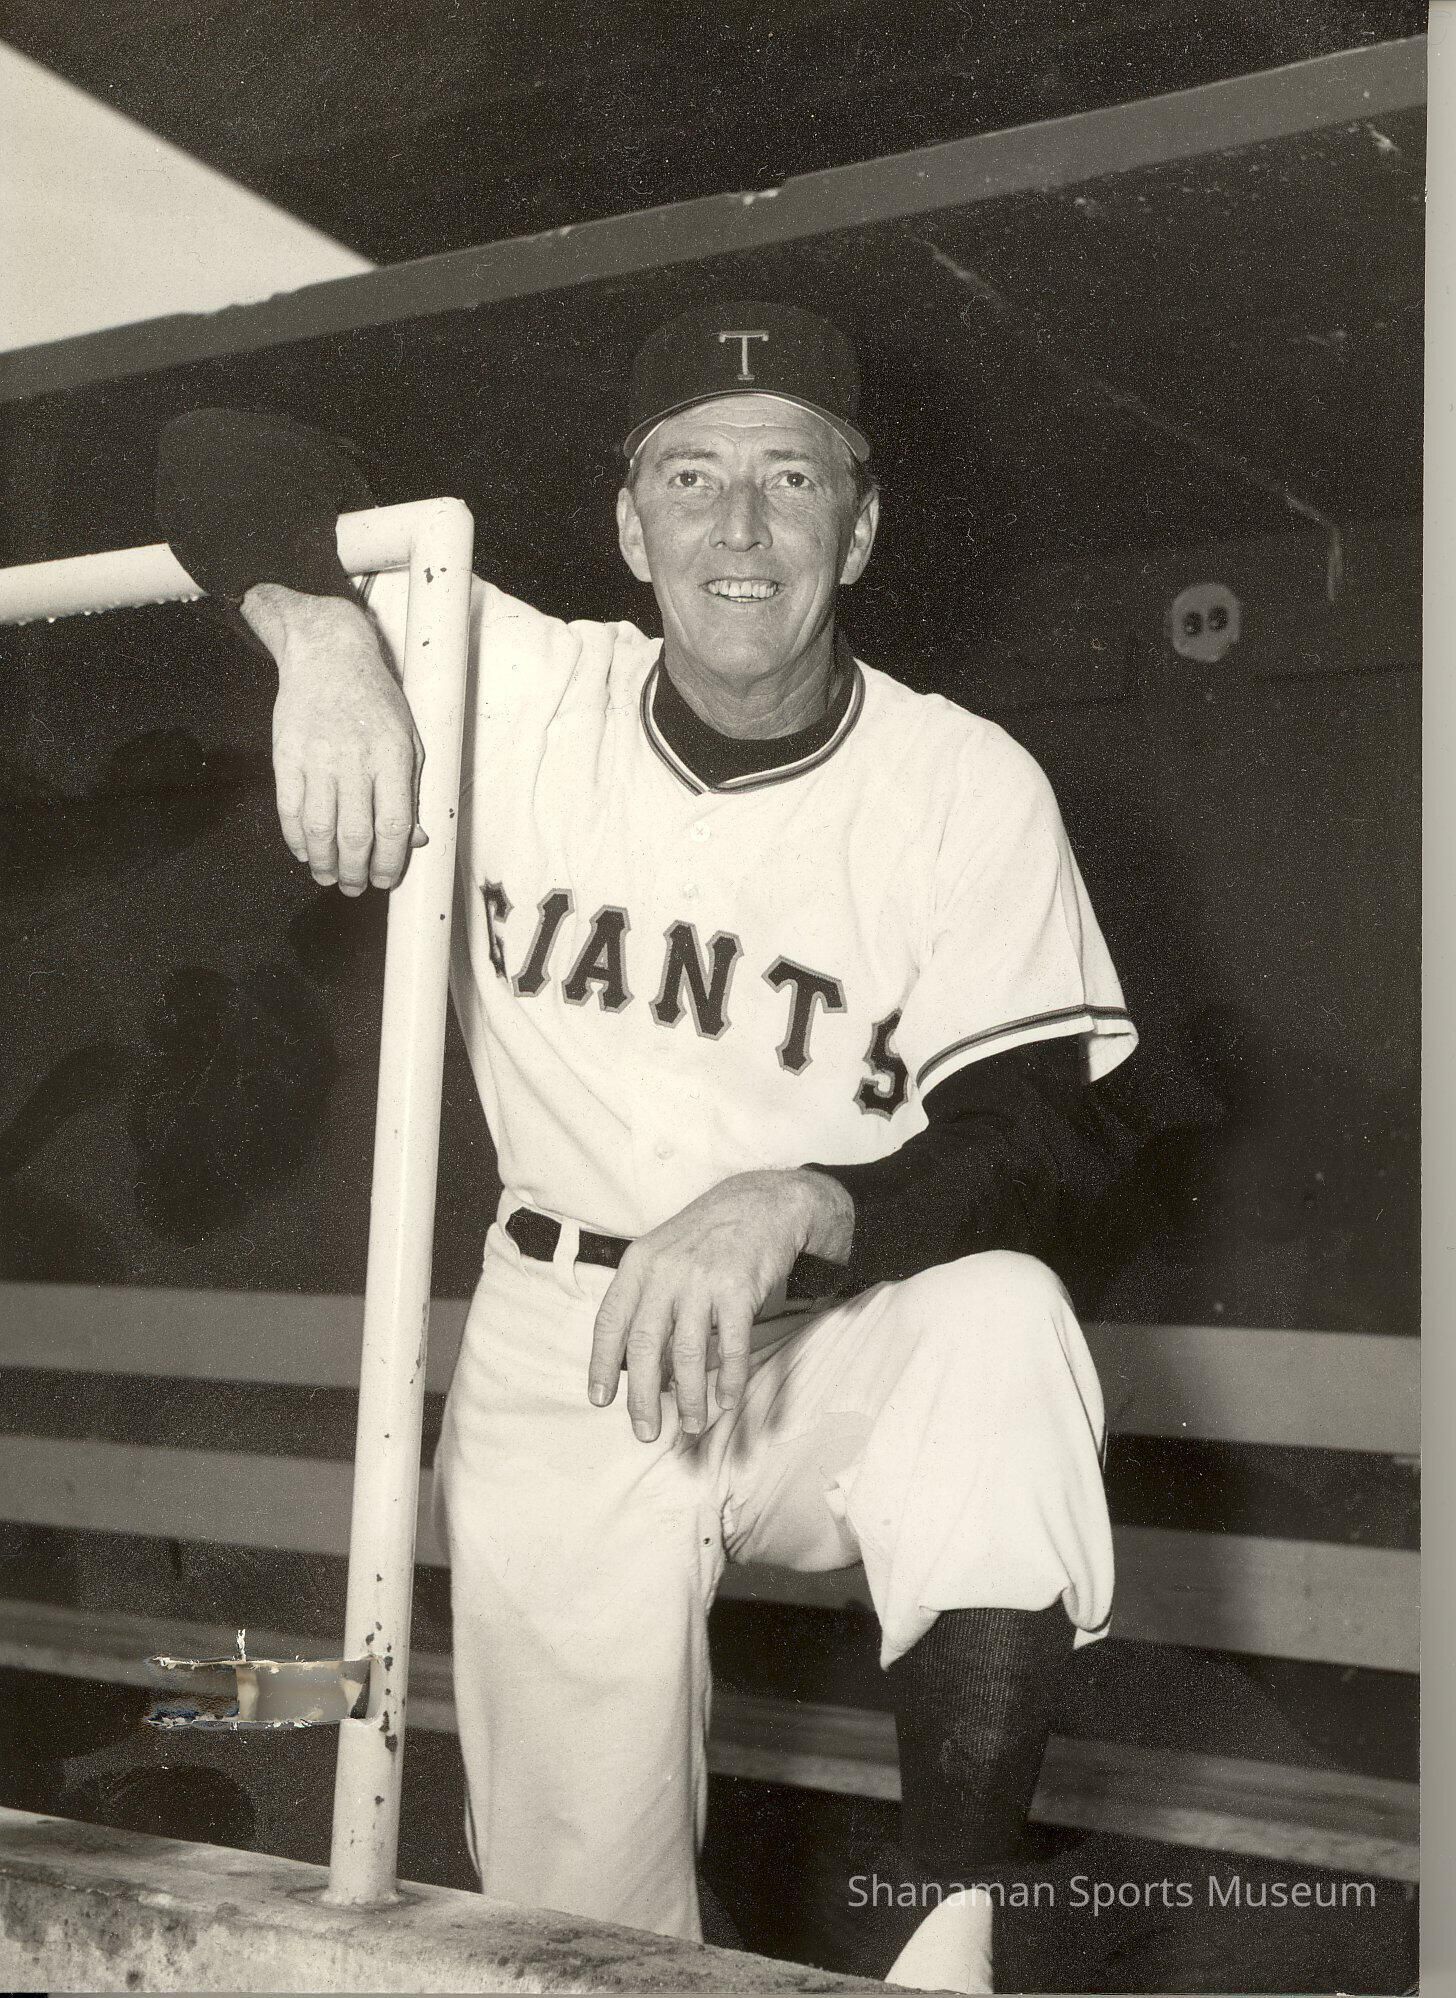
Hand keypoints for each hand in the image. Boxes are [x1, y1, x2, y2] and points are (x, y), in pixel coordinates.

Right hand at [243, 584, 425, 893]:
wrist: (328, 656)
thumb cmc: (376, 700)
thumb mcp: (409, 740)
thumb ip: (412, 791)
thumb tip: (415, 840)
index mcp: (392, 756)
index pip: (393, 825)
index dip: (391, 862)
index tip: (388, 880)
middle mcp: (354, 759)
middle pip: (354, 834)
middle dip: (356, 871)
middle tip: (356, 887)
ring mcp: (317, 758)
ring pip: (319, 828)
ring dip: (324, 863)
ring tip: (329, 878)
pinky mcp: (287, 755)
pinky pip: (290, 808)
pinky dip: (296, 838)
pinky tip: (305, 852)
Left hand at [587, 1169, 854, 1442]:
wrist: (763, 1202)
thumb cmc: (708, 1235)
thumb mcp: (663, 1252)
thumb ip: (647, 1297)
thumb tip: (637, 1361)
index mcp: (639, 1263)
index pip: (610, 1321)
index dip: (602, 1364)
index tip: (600, 1400)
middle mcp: (666, 1271)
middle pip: (646, 1344)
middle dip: (642, 1395)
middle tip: (644, 1430)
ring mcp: (703, 1280)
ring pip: (688, 1352)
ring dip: (689, 1396)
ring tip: (689, 1424)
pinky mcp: (739, 1288)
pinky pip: (730, 1345)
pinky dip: (729, 1379)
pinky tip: (727, 1401)